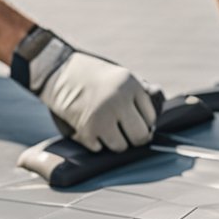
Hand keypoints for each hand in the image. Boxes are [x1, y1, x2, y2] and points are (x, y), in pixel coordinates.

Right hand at [15, 29, 158, 152]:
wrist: (57, 70)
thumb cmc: (92, 75)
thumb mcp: (120, 75)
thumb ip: (140, 91)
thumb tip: (160, 105)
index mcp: (131, 86)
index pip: (151, 119)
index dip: (143, 122)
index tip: (134, 120)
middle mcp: (119, 102)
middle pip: (141, 137)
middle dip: (134, 137)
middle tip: (126, 134)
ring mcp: (102, 117)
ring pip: (121, 147)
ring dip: (115, 142)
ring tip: (106, 129)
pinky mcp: (86, 130)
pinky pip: (100, 149)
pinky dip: (95, 142)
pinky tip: (90, 128)